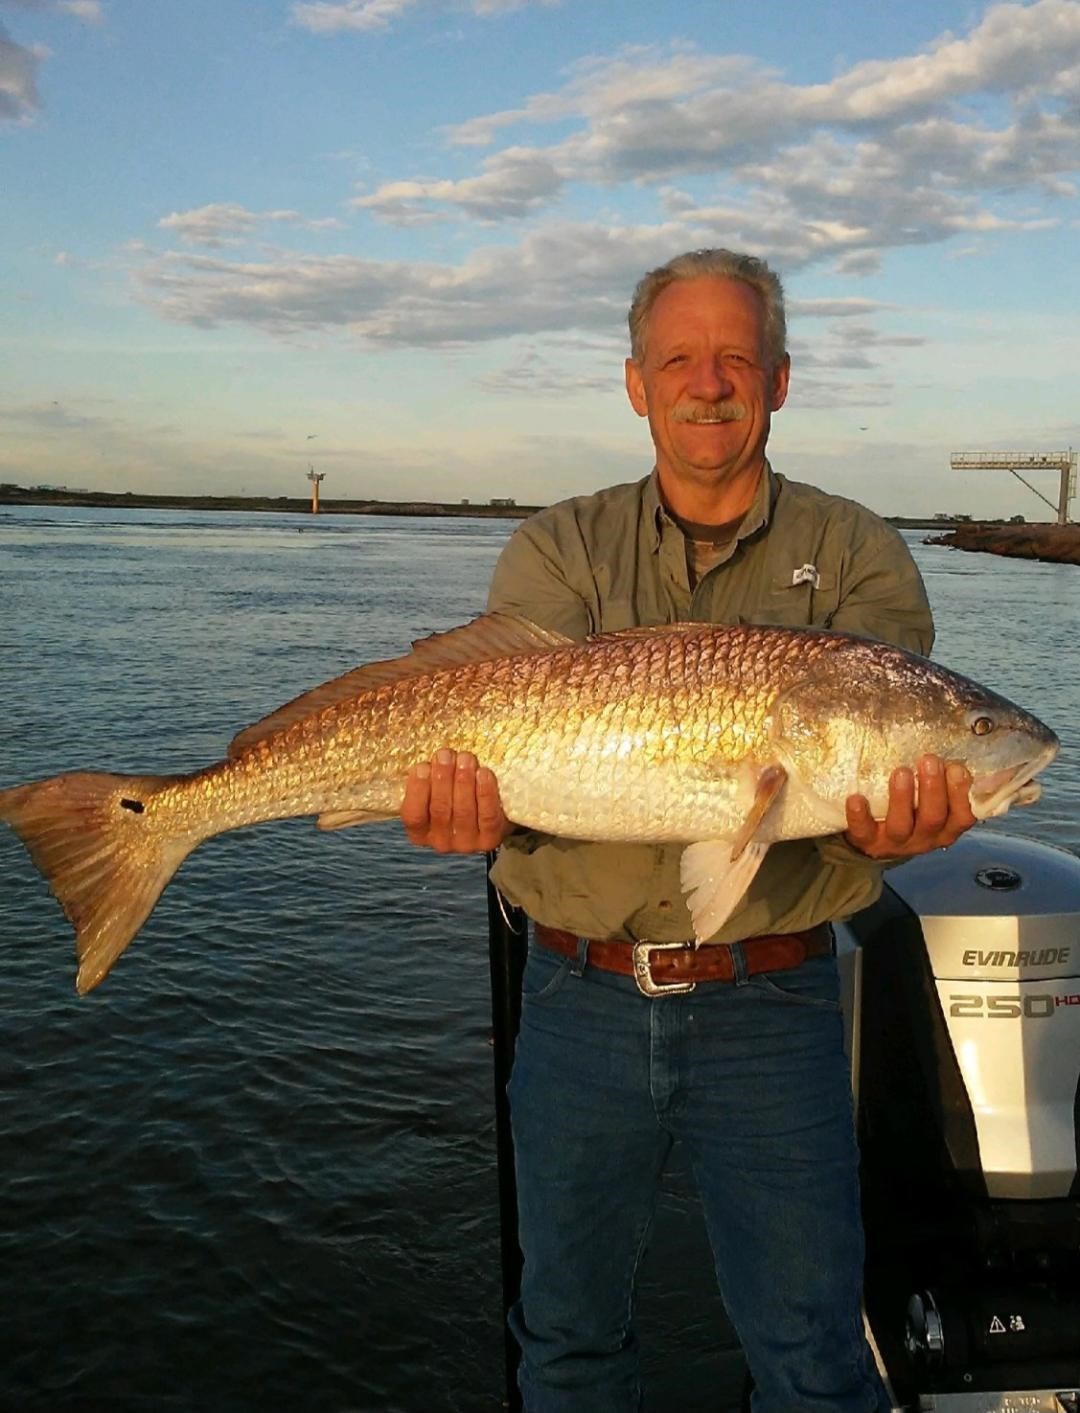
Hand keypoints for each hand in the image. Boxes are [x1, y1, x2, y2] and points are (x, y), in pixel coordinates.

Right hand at [401, 749, 512, 853]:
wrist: (488, 819)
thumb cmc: (454, 799)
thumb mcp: (434, 794)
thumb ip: (428, 782)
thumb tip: (429, 758)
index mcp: (420, 833)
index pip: (413, 815)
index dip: (417, 790)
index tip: (423, 766)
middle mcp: (441, 842)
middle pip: (440, 809)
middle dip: (443, 778)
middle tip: (446, 755)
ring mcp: (466, 844)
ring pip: (463, 810)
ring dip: (464, 781)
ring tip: (465, 758)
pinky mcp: (489, 839)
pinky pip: (487, 815)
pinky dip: (485, 793)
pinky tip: (483, 773)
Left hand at [844, 755, 976, 859]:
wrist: (874, 838)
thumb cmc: (910, 809)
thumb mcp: (929, 799)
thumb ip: (940, 778)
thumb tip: (945, 742)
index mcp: (944, 827)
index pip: (962, 817)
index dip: (961, 794)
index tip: (956, 768)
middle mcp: (923, 838)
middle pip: (933, 818)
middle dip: (933, 788)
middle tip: (929, 760)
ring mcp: (894, 842)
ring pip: (901, 825)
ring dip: (902, 798)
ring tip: (901, 772)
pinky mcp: (867, 841)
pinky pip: (863, 831)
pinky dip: (860, 815)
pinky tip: (856, 798)